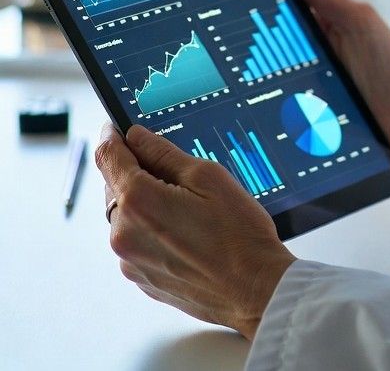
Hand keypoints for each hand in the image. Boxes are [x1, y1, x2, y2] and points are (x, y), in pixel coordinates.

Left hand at [95, 123, 294, 339]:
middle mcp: (124, 233)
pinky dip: (152, 229)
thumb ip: (165, 153)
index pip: (108, 156)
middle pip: (115, 185)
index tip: (116, 126)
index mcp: (139, 201)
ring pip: (126, 214)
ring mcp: (130, 260)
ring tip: (189, 207)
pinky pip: (136, 241)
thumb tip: (138, 137)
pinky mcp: (141, 278)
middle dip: (136, 171)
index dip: (112, 135)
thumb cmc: (239, 235)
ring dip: (145, 202)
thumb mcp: (209, 177)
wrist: (254, 289)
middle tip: (174, 169)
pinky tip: (187, 230)